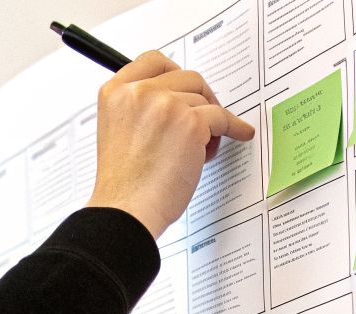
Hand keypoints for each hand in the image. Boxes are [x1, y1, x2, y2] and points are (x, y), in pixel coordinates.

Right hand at [87, 51, 256, 237]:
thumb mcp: (120, 132)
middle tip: (205, 119)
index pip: (152, 62)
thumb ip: (141, 109)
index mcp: (116, 92)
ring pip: (204, 100)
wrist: (126, 210)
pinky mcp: (191, 122)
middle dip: (199, 98)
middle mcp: (139, 92)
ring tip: (200, 151)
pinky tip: (239, 133)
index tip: (187, 86)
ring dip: (209, 122)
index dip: (174, 73)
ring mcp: (165, 104)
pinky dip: (233, 127)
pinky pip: (221, 118)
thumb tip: (179, 101)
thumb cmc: (124, 185)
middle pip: (185, 76)